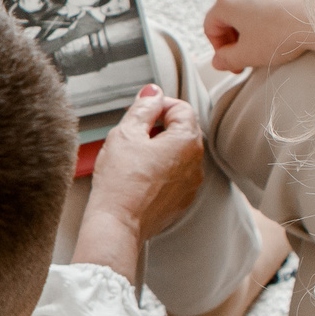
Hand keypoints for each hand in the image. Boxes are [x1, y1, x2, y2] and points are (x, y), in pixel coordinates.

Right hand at [74, 86, 202, 279]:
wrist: (118, 223)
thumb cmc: (120, 179)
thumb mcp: (126, 133)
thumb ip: (143, 108)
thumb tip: (153, 92)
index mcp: (187, 141)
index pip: (181, 108)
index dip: (158, 105)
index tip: (140, 113)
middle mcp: (196, 162)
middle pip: (183, 130)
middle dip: (159, 127)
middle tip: (132, 135)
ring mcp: (191, 184)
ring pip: (179, 154)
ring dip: (160, 149)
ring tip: (133, 158)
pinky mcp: (181, 201)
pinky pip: (175, 176)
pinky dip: (161, 171)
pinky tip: (139, 177)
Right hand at [202, 0, 314, 72]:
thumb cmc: (285, 32)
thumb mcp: (250, 55)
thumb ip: (227, 60)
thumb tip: (219, 61)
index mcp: (226, 1)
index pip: (211, 27)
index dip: (219, 49)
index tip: (234, 61)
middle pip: (231, 12)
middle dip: (238, 35)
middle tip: (251, 53)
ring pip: (253, 1)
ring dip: (256, 21)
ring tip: (273, 37)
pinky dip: (276, 8)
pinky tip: (290, 22)